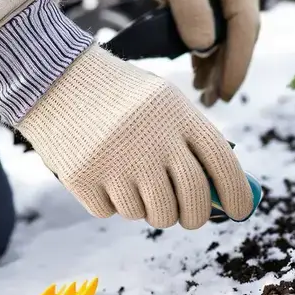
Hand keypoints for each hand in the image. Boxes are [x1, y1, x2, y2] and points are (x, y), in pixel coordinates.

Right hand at [17, 47, 253, 228]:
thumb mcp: (165, 103)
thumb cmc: (120, 97)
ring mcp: (117, 162)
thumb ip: (193, 143)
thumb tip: (222, 195)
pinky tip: (101, 172)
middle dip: (193, 217)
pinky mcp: (84, 179)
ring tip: (133, 180)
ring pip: (151, 215)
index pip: (222, 165)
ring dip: (148, 208)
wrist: (54, 77)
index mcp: (178, 115)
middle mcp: (151, 140)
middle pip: (191, 203)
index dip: (237, 194)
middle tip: (186, 216)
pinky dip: (110, 202)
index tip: (240, 211)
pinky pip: (111, 212)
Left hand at [132, 0, 259, 105]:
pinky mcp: (214, 12)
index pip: (245, 28)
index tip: (226, 91)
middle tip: (213, 102)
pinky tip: (199, 81)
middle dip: (228, 73)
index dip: (238, 63)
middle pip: (241, 41)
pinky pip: (216, 41)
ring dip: (217, 71)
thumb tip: (205, 48)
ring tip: (204, 98)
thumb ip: (191, 10)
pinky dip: (207, 62)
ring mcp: (229, 4)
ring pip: (229, 45)